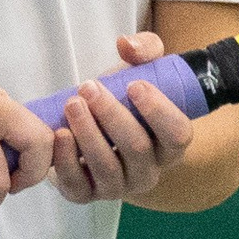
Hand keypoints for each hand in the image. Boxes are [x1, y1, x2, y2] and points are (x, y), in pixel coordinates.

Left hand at [49, 33, 194, 207]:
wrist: (94, 128)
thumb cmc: (124, 99)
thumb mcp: (141, 70)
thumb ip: (144, 49)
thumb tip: (126, 44)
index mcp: (171, 144)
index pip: (178, 134)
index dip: (159, 111)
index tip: (134, 85)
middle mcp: (150, 171)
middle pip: (137, 148)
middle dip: (112, 116)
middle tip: (89, 88)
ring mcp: (119, 187)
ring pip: (107, 167)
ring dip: (88, 134)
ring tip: (72, 104)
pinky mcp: (87, 194)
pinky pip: (78, 185)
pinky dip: (66, 160)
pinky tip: (60, 134)